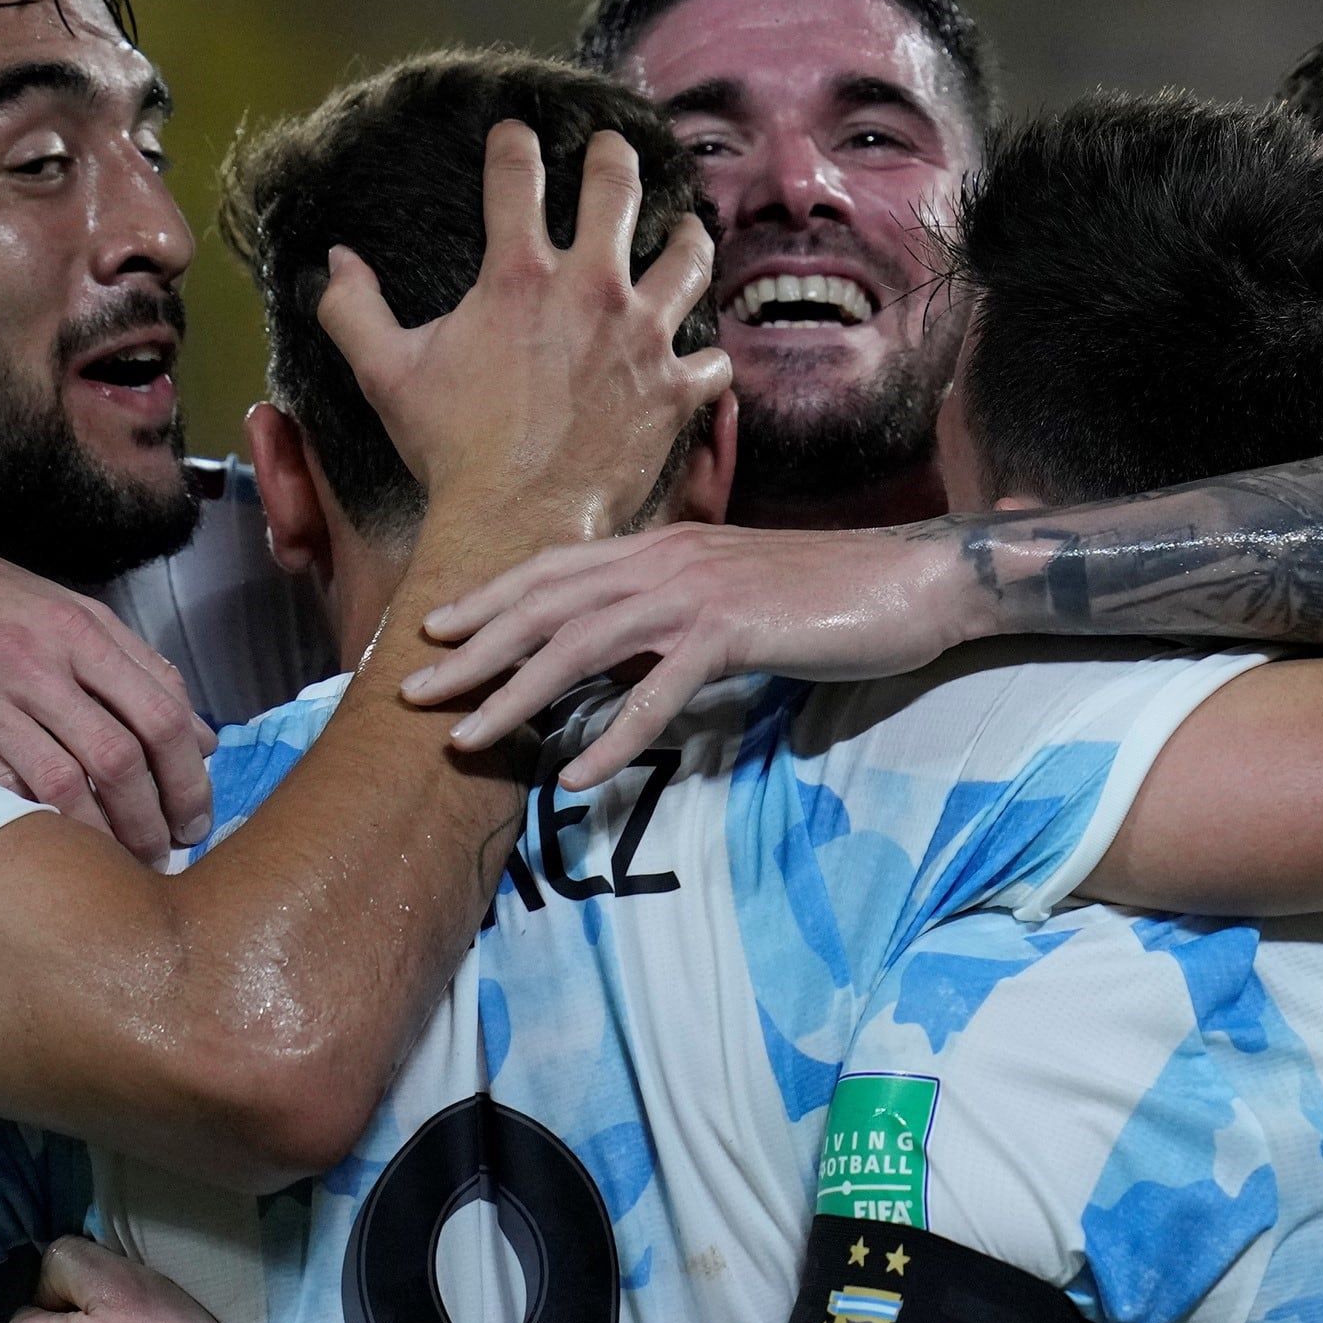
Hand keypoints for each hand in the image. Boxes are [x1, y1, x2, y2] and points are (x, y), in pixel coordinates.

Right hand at [0, 514, 215, 861]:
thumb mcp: (74, 614)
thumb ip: (142, 672)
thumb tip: (203, 741)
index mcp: (81, 631)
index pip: (160, 714)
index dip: (188, 777)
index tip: (196, 816)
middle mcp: (37, 661)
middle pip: (116, 757)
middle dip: (150, 817)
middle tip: (165, 852)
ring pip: (61, 781)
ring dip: (100, 834)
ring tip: (120, 859)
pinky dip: (36, 820)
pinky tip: (58, 841)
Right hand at [318, 121, 727, 554]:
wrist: (516, 521)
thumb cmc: (450, 450)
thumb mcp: (385, 374)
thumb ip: (352, 309)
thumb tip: (335, 260)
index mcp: (519, 275)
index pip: (517, 175)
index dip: (515, 143)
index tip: (517, 133)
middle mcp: (591, 291)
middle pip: (617, 188)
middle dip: (614, 156)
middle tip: (614, 147)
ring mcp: (642, 338)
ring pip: (687, 259)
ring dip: (687, 238)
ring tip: (685, 231)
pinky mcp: (675, 390)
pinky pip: (713, 360)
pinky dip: (706, 357)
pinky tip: (698, 357)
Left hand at [399, 521, 971, 789]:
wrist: (909, 583)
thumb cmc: (826, 598)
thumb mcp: (732, 598)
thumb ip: (673, 618)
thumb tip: (623, 658)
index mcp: (663, 546)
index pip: (554, 570)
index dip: (489, 599)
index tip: (435, 632)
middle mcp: (666, 560)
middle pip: (546, 606)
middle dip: (473, 653)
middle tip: (412, 693)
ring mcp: (697, 594)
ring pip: (581, 645)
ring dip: (517, 697)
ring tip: (467, 742)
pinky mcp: (733, 634)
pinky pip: (656, 695)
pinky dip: (613, 739)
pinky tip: (576, 777)